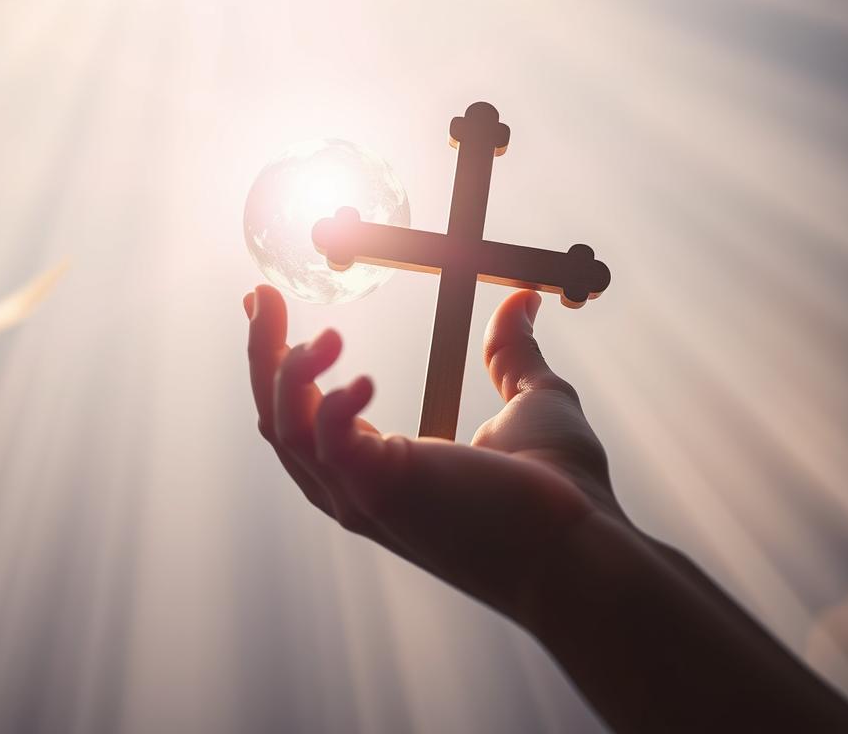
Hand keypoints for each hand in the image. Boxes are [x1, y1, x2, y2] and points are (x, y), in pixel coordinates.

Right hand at [243, 283, 616, 621]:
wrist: (585, 549)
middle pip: (276, 418)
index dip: (284, 364)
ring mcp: (362, 496)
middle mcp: (358, 489)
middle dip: (262, 353)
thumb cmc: (565, 498)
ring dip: (283, 369)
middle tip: (263, 298)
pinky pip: (324, 442)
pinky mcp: (378, 493)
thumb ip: (512, 355)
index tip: (275, 312)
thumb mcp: (534, 402)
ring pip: (284, 428)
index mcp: (382, 471)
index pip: (307, 417)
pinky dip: (330, 401)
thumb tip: (521, 302)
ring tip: (322, 332)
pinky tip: (360, 375)